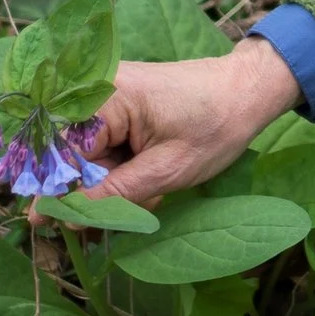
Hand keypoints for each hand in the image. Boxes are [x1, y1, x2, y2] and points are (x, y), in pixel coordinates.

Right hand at [79, 37, 302, 205]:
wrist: (251, 90)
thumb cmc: (217, 125)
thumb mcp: (166, 170)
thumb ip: (114, 194)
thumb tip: (67, 217)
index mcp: (106, 97)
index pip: (63, 154)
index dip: (66, 192)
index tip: (69, 225)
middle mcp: (99, 90)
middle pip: (75, 155)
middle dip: (101, 189)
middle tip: (137, 204)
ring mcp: (110, 97)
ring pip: (94, 155)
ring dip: (119, 181)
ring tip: (157, 189)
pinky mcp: (123, 106)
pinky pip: (109, 145)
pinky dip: (128, 167)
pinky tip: (156, 177)